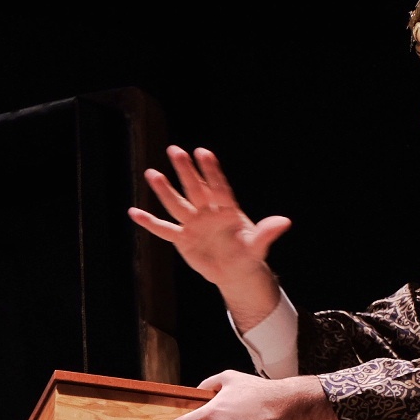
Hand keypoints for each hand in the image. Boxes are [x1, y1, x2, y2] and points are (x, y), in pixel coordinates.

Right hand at [128, 146, 290, 299]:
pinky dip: (149, 222)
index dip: (211, 171)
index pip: (218, 187)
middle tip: (175, 150)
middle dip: (186, 171)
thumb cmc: (248, 254)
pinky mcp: (182, 239)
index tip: (204, 153)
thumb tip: (285, 221)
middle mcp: (207, 212)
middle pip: (195, 189)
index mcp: (227, 209)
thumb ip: (267, 232)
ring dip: (164, 190)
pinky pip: (164, 229)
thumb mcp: (259, 245)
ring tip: (151, 172)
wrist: (235, 270)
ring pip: (176, 204)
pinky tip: (134, 212)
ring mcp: (193, 224)